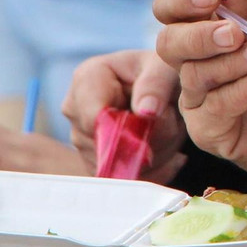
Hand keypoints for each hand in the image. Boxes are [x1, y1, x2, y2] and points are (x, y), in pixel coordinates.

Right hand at [61, 50, 186, 182]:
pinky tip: (162, 148)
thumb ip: (156, 84)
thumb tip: (145, 111)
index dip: (122, 127)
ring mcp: (83, 138)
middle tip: (170, 122)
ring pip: (115, 164)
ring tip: (167, 131)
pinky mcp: (95, 160)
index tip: (150, 119)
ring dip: (150, 155)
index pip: (91, 115)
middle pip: (103, 143)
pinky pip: (122, 177)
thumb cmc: (162, 71)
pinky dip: (150, 170)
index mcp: (89, 78)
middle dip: (144, 140)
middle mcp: (77, 109)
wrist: (167, 90)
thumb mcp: (165, 68)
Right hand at [154, 0, 246, 188]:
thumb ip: (244, 7)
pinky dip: (243, 89)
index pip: (169, 11)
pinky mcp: (210, 134)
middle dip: (199, 34)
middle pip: (168, 43)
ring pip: (193, 75)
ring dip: (231, 62)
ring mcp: (199, 103)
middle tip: (235, 33)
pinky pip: (213, 108)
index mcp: (204, 38)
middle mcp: (194, 69)